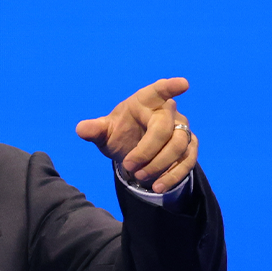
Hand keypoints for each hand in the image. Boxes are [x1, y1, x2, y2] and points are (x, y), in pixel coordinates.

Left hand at [74, 77, 197, 193]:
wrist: (132, 150)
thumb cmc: (120, 133)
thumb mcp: (104, 132)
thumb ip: (94, 129)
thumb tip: (81, 129)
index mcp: (145, 102)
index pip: (159, 90)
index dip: (170, 87)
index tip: (183, 84)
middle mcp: (167, 113)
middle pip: (165, 129)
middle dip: (147, 150)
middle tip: (129, 167)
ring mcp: (182, 129)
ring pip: (179, 146)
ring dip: (160, 165)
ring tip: (140, 177)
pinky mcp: (189, 147)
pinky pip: (188, 161)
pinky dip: (173, 175)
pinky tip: (159, 186)